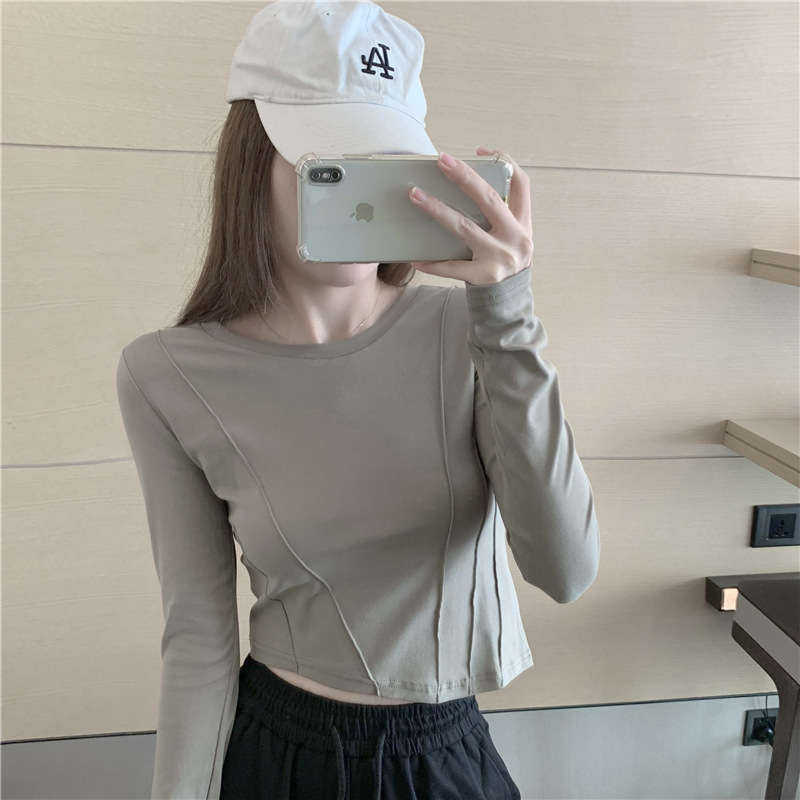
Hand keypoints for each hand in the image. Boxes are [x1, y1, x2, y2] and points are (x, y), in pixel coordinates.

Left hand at [408, 146, 533, 285]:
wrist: (509, 300)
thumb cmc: (503, 259)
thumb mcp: (511, 235)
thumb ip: (498, 213)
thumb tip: (462, 183)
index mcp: (523, 223)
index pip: (522, 184)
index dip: (505, 162)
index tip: (481, 150)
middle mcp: (515, 238)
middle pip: (488, 200)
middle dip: (464, 177)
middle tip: (441, 160)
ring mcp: (499, 258)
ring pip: (464, 228)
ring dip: (437, 210)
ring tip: (415, 195)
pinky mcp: (483, 277)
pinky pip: (452, 267)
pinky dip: (432, 262)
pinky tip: (414, 257)